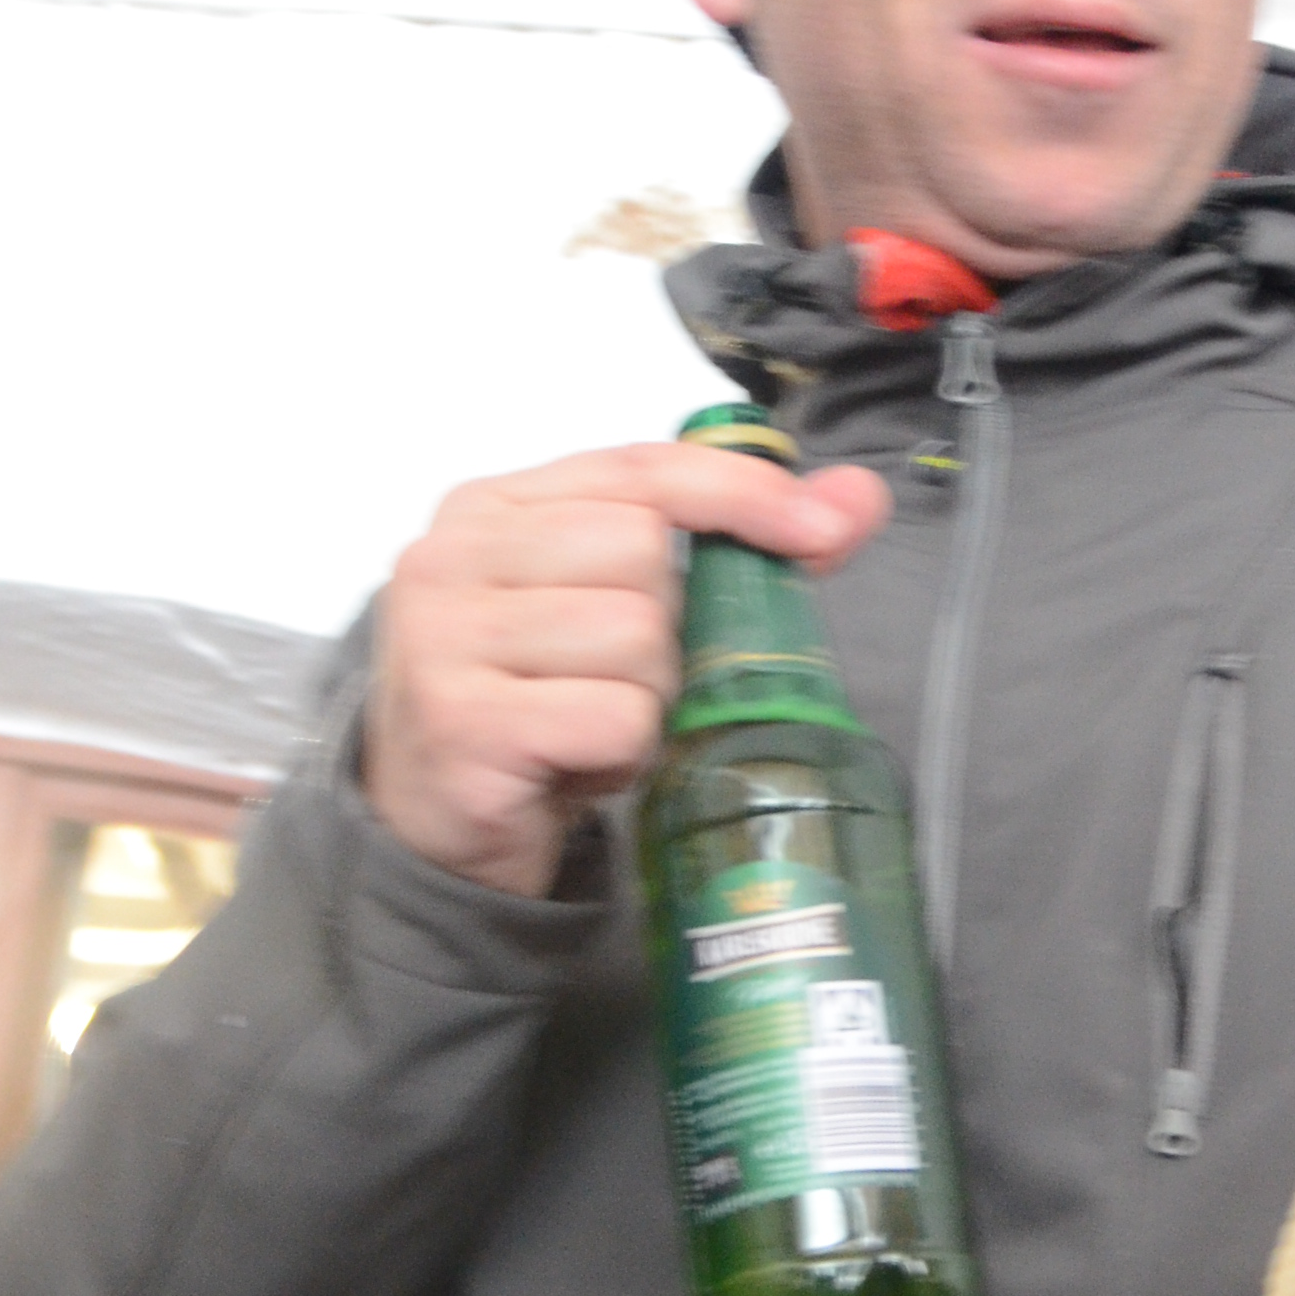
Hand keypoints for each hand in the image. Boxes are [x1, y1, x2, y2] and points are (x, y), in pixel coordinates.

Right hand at [364, 439, 887, 895]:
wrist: (435, 827)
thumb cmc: (537, 704)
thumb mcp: (619, 608)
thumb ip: (732, 544)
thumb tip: (859, 495)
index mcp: (490, 506)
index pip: (640, 468)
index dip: (741, 492)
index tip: (820, 528)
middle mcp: (453, 557)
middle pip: (644, 553)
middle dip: (665, 631)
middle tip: (612, 681)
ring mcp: (446, 638)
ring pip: (638, 637)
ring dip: (644, 699)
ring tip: (587, 725)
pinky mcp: (463, 722)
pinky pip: (617, 717)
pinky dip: (621, 753)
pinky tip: (574, 764)